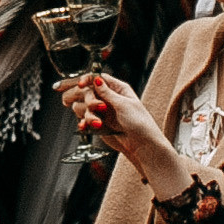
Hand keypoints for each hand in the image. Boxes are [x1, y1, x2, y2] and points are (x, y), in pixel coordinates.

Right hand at [76, 69, 192, 199]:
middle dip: (90, 100)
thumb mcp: (123, 105)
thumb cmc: (139, 123)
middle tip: (100, 108)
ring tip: (98, 123)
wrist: (142, 145)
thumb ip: (107, 93)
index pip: (99, 79)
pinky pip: (86, 120)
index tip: (81, 85)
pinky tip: (85, 127)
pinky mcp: (99, 124)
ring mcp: (103, 112)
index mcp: (118, 89)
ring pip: (85, 107)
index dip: (88, 80)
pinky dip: (84, 123)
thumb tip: (96, 79)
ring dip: (88, 115)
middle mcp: (109, 99)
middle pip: (88, 92)